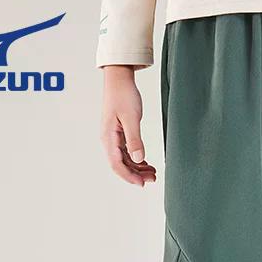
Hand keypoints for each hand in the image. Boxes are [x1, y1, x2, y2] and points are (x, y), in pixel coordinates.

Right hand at [101, 65, 156, 186]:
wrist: (119, 78)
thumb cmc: (123, 94)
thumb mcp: (131, 118)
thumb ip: (134, 140)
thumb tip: (137, 159)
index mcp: (108, 137)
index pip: (116, 165)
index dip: (129, 176)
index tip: (142, 183)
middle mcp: (109, 139)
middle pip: (121, 165)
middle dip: (136, 174)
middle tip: (153, 179)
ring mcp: (114, 137)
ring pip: (125, 160)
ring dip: (138, 168)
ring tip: (153, 172)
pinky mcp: (119, 133)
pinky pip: (127, 152)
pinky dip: (137, 159)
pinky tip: (147, 162)